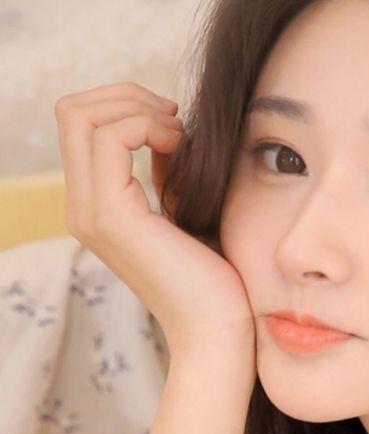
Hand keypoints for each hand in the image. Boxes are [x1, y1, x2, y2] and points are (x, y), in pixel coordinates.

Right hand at [54, 82, 255, 354]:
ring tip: (180, 135)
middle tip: (177, 120)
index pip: (81, 122)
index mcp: (97, 205)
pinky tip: (181, 146)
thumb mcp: (187, 207)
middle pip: (74, 110)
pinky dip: (149, 126)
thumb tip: (167, 129)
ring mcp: (91, 213)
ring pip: (83, 116)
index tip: (176, 125)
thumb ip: (167, 171)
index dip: (127, 104)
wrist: (220, 329)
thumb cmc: (217, 274)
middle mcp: (83, 208)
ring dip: (140, 109)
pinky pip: (111, 138)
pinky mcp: (113, 217)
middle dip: (129, 96)